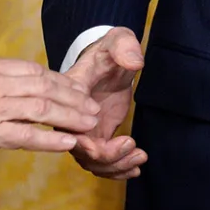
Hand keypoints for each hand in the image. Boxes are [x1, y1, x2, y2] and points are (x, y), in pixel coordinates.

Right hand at [0, 55, 100, 155]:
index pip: (35, 70)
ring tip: (89, 125)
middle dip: (72, 97)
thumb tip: (14, 85)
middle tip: (92, 107)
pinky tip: (67, 144)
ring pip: (41, 108)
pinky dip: (49, 139)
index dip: (61, 81)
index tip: (76, 90)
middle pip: (44, 86)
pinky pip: (24, 135)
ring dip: (69, 116)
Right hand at [66, 27, 146, 179]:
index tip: (121, 139)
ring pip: (91, 162)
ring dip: (115, 166)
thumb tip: (135, 62)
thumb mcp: (118, 41)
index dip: (89, 142)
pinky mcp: (97, 137)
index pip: (69, 126)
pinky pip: (101, 162)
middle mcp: (73, 118)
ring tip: (140, 157)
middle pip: (81, 152)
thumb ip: (125, 47)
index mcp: (71, 97)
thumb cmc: (110, 50)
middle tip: (134, 146)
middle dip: (108, 157)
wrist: (110, 62)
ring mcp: (84, 130)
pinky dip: (117, 169)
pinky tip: (135, 168)